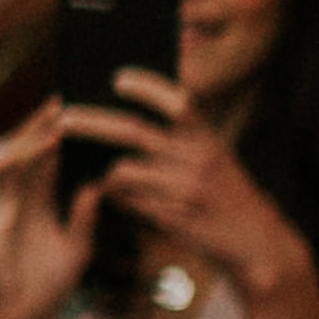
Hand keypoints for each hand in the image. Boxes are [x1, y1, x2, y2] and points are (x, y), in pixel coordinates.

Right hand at [0, 106, 105, 318]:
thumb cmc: (50, 284)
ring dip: (37, 130)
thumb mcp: (78, 247)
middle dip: (52, 120)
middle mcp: (20, 191)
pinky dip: (21, 154)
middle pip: (35, 145)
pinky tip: (46, 144)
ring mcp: (1, 197)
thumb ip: (86, 216)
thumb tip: (100, 182)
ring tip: (63, 110)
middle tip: (78, 91)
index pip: (57, 154)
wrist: (22, 313)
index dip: (71, 132)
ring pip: (16, 150)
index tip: (94, 107)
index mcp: (43, 197)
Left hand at [79, 68, 315, 312]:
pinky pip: (128, 202)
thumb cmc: (226, 192)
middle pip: (133, 131)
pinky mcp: (174, 219)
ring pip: (122, 170)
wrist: (255, 241)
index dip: (147, 87)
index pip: (177, 102)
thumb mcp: (215, 156)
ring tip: (82, 166)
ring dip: (99, 169)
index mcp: (207, 138)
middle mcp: (197, 159)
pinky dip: (112, 195)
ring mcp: (185, 190)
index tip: (118, 78)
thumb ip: (183, 136)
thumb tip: (131, 111)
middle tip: (63, 118)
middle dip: (92, 122)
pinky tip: (105, 193)